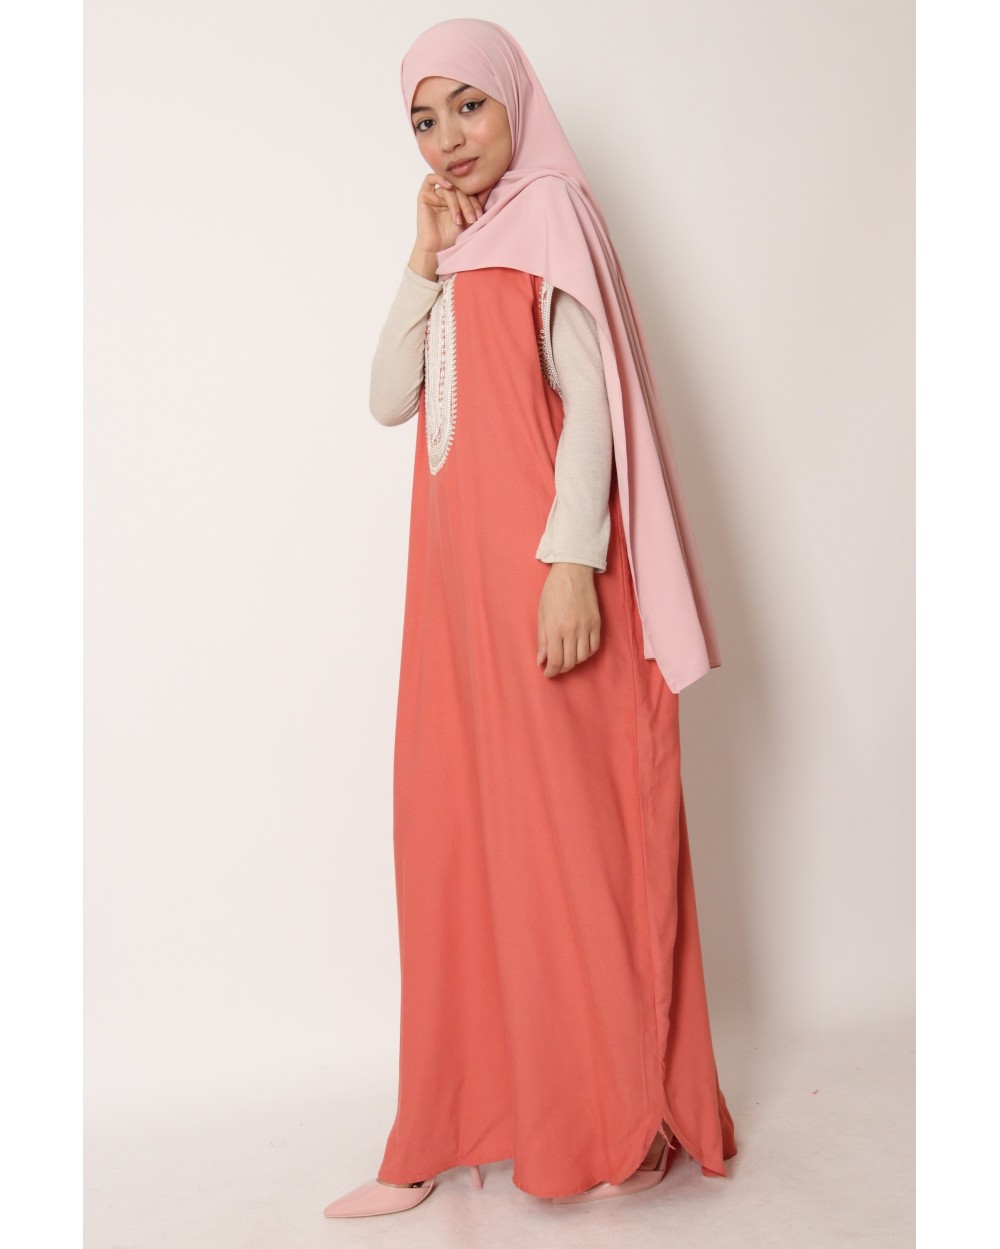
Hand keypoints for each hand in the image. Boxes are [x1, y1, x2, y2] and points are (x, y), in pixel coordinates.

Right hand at [415, 172, 484, 254]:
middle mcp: (446, 195)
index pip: (468, 192)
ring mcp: (435, 195)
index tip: (480, 216)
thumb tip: (489, 185)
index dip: (475, 202)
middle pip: (460, 190)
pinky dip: (440, 179)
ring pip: (449, 190)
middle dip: (468, 205)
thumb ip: (477, 202)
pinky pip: (430, 179)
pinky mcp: (424, 196)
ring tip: (458, 221)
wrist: (438, 249)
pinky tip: (448, 186)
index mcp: (458, 199)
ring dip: (457, 204)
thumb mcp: (469, 219)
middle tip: (472, 219)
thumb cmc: (452, 236)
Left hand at [536, 563, 601, 677]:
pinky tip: (580, 650)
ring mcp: (586, 627)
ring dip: (574, 662)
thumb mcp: (541, 614)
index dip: (551, 672)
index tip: (548, 674)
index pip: (555, 660)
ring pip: (583, 657)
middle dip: (561, 669)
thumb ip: (542, 639)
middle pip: (569, 662)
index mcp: (555, 629)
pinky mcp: (597, 623)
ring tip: (567, 658)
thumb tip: (541, 660)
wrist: (573, 572)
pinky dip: (587, 653)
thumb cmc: (553, 591)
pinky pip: (594, 647)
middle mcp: (572, 631)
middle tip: (556, 667)